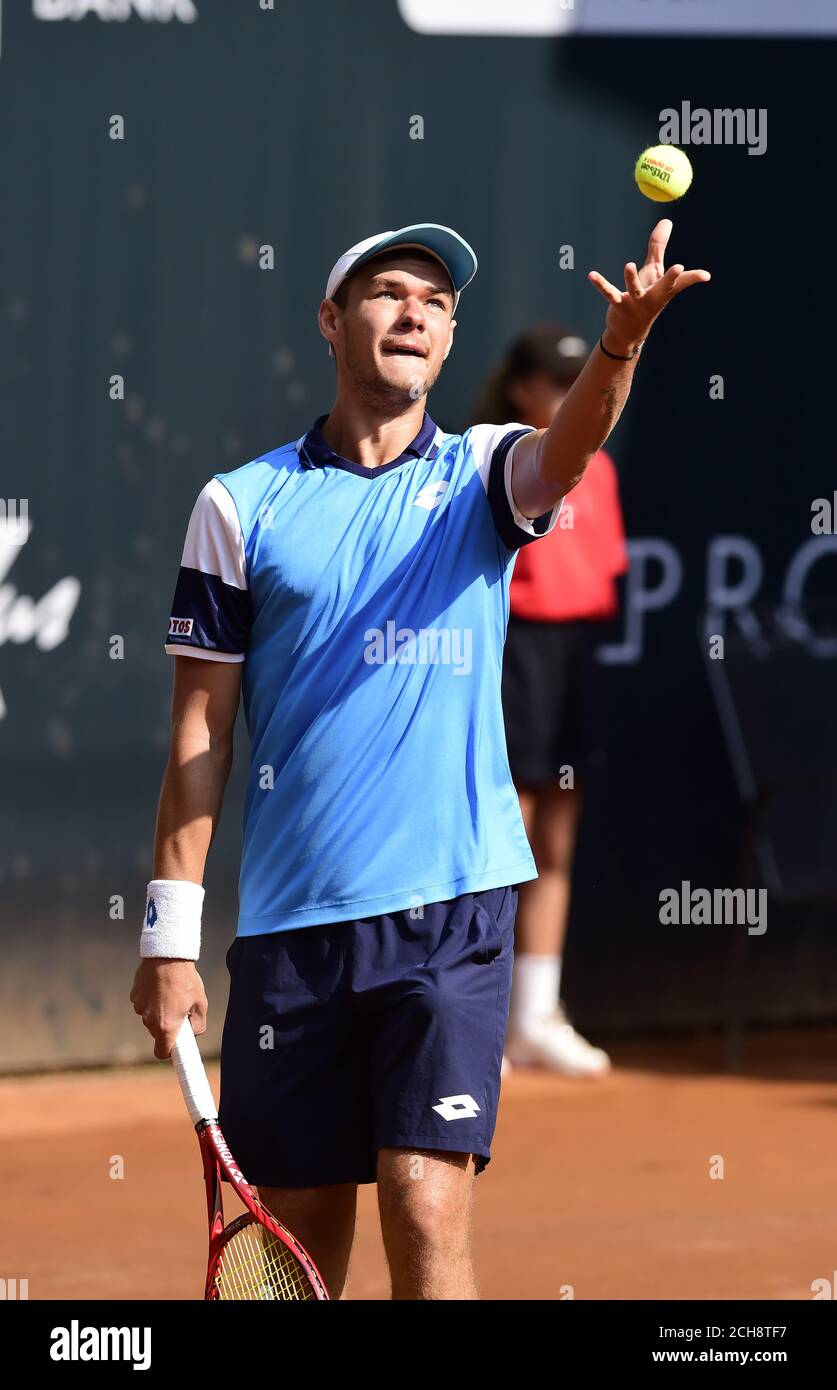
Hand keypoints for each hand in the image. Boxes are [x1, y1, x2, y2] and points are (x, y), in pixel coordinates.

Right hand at [130, 958, 207, 1059]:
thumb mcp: (200, 1003)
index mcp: (166, 1026)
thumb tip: (194, 1032)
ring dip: (159, 1011)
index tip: (177, 1046)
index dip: (170, 1051)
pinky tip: (160, 986)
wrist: (167, 956)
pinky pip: (143, 1004)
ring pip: (150, 1017)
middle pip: (157, 1033)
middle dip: (168, 1026)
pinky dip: (151, 1000)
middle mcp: (149, 1021)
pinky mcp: (134, 996)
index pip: (161, 1052)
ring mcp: (139, 1008)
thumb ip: (199, 1024)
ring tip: (171, 993)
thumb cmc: (186, 980)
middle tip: (180, 1011)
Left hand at [588, 219, 709, 355]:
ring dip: (631, 278)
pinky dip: (600, 284)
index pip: (682, 282)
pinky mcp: (618, 305)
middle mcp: (653, 297)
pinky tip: (591, 275)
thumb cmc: (646, 296)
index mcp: (664, 289)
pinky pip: (609, 293)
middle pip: (664, 287)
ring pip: (634, 289)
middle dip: (672, 278)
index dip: (694, 277)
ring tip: (629, 265)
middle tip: (679, 268)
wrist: (629, 331)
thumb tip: (667, 221)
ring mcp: (635, 303)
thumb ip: (658, 246)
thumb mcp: (654, 271)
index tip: (705, 275)